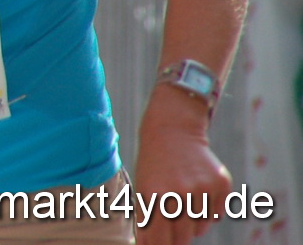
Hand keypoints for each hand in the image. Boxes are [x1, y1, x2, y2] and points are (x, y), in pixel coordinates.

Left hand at [132, 90, 232, 244]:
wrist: (173, 130)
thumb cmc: (154, 165)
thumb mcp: (142, 189)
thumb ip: (146, 220)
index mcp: (155, 196)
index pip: (159, 240)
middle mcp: (180, 194)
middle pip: (183, 238)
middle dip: (176, 237)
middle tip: (172, 223)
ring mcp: (203, 190)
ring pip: (201, 228)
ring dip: (192, 222)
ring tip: (182, 199)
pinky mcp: (221, 185)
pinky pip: (216, 215)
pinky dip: (207, 211)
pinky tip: (197, 191)